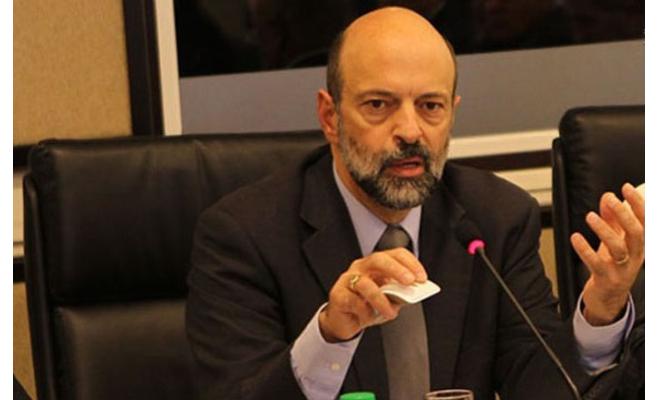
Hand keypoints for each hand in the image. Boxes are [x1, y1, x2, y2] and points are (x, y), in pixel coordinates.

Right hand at [318, 248, 426, 341]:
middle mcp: (361, 267)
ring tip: (391, 312)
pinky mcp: (338, 295)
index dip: (410, 263)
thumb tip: (413, 293)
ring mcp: (348, 280)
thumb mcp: (389, 300)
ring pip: (365, 283)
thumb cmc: (368, 306)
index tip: (422, 277)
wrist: (345, 321)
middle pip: (378, 260)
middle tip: (409, 282)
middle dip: (396, 270)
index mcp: (377, 265)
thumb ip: (400, 294)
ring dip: (381, 299)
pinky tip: (369, 317)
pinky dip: (365, 311)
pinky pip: (353, 301)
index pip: (395, 254)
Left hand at [571, 183, 643, 325]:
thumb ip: (612, 220)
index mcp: (638, 246)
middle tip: (610, 199)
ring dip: (604, 230)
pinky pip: (597, 264)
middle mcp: (634, 257)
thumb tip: (607, 197)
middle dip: (624, 215)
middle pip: (636, 234)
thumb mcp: (614, 241)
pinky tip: (575, 237)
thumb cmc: (612, 265)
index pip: (645, 222)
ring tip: (590, 216)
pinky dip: (585, 250)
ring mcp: (622, 270)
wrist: (609, 299)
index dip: (637, 204)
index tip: (625, 188)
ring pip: (618, 248)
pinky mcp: (606, 280)